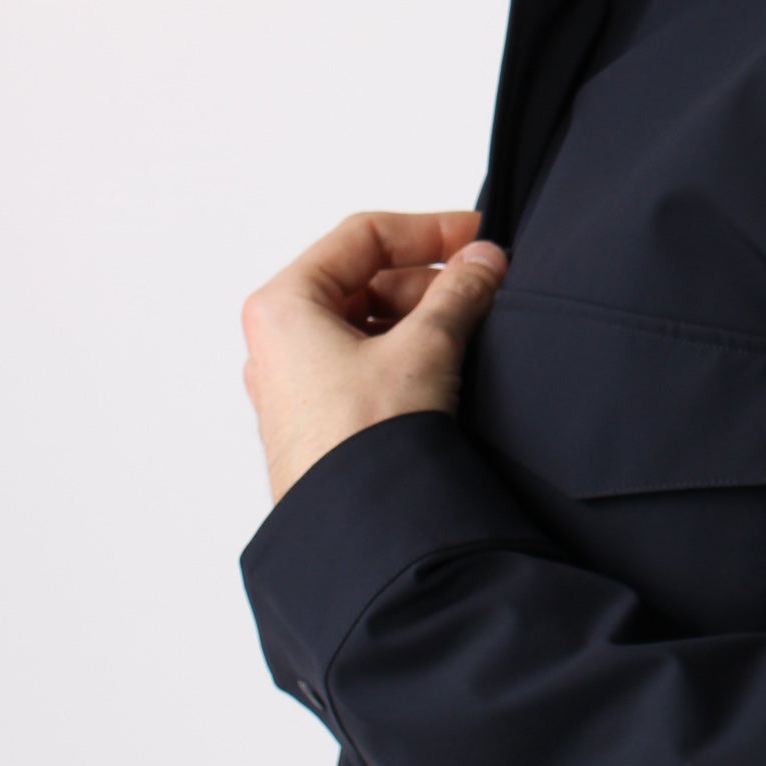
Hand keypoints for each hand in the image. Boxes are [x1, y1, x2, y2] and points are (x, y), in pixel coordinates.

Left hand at [241, 210, 508, 504]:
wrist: (354, 534)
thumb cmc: (361, 445)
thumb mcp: (423, 348)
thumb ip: (459, 292)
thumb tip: (485, 260)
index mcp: (284, 305)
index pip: (362, 236)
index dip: (427, 230)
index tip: (476, 237)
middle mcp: (280, 339)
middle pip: (365, 277)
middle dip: (429, 280)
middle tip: (483, 286)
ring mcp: (297, 380)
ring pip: (367, 320)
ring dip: (422, 317)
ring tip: (471, 328)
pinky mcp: (319, 416)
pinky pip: (365, 360)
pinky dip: (407, 351)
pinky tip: (447, 364)